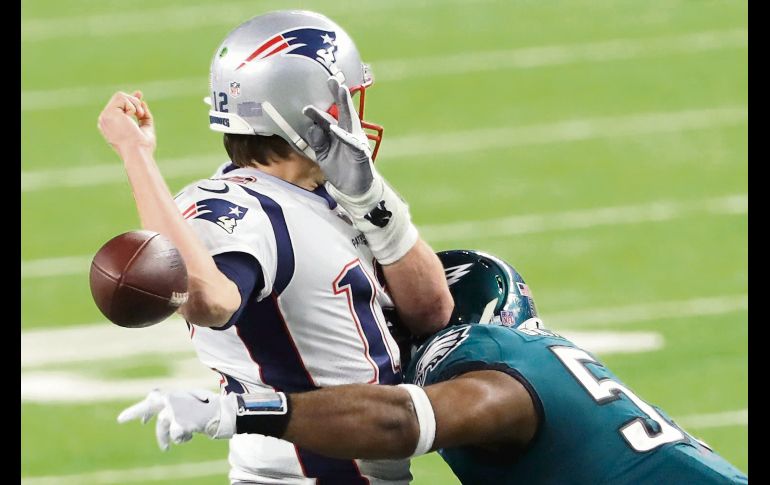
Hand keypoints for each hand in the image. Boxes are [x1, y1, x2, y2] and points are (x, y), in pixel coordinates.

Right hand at [97, 90, 155, 154]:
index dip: (129, 99)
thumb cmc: (143, 145)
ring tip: (139, 115)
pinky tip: (132, 116)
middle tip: (141, 114)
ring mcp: (105, 116)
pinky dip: (131, 105)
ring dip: (134, 103)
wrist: (138, 152)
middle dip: (135, 102)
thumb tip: (142, 102)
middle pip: (119, 99)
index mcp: (111, 126)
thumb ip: (144, 116)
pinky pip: (121, 97)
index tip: (139, 94)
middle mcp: (105, 121)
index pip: (118, 107)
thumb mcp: (145, 128)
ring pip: (120, 96)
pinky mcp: (108, 113)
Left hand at [117, 389, 234, 450]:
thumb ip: (173, 406)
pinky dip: (182, 439)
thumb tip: (156, 418)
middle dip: (133, 412)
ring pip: (162, 429)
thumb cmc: (206, 407)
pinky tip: (191, 434)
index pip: (152, 398)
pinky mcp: (179, 423)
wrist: (220, 413)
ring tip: (166, 448)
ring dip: (164, 439)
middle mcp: (171, 400)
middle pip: (148, 406)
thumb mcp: (188, 402)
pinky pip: (176, 437)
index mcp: (173, 394)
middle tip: (120, 418)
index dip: (141, 410)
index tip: (132, 421)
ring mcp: (174, 411)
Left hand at [303, 77, 374, 196]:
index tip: (306, 108)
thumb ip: (317, 141)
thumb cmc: (340, 169)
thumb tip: (312, 128)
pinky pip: (351, 142)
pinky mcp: (360, 152)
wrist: (354, 189)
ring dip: (345, 105)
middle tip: (333, 79)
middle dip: (338, 95)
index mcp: (337, 132)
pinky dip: (344, 136)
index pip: (327, 118)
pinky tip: (336, 129)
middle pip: (342, 111)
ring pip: (350, 120)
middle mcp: (347, 132)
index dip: (318, 112)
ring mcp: (355, 141)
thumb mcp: (323, 154)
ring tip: (341, 91)